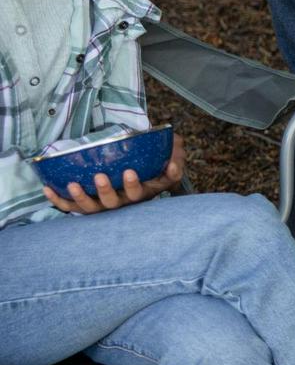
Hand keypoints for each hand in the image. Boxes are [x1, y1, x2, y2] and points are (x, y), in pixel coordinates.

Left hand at [44, 134, 186, 214]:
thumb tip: (172, 163)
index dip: (134, 186)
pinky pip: (71, 206)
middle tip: (100, 176)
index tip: (130, 172)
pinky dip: (59, 200)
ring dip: (82, 198)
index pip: (140, 194)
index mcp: (143, 192)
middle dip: (107, 191)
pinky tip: (48, 188)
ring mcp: (104, 205)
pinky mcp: (87, 204)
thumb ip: (176, 156)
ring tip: (73, 184)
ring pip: (92, 208)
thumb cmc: (154, 162)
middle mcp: (123, 203)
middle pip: (114, 203)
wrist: (137, 167)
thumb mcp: (170, 157)